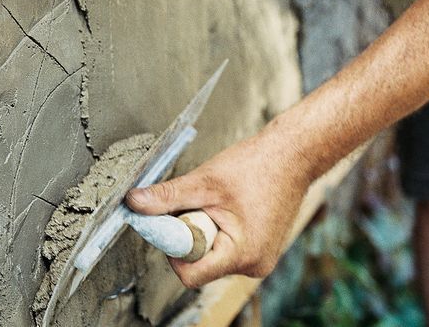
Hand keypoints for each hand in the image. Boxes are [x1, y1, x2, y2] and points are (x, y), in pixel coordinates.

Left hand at [125, 134, 310, 287]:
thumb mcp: (205, 181)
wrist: (294, 155)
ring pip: (213, 256)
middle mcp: (254, 265)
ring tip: (220, 202)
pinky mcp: (260, 250)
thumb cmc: (258, 165)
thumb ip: (167, 197)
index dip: (173, 248)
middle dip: (191, 235)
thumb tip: (134, 204)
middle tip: (201, 204)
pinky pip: (227, 249)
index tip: (173, 220)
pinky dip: (220, 230)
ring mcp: (260, 259)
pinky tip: (231, 207)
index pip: (190, 273)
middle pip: (201, 265)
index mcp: (242, 254)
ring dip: (206, 231)